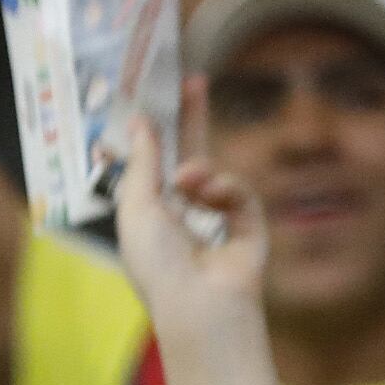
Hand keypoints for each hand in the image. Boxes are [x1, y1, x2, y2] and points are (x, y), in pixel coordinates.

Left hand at [111, 93, 267, 337]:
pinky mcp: (248, 227)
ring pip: (213, 173)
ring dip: (200, 172)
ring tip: (188, 182)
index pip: (153, 166)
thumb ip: (142, 163)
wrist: (200, 303)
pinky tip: (213, 197)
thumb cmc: (157, 265)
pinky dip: (226, 189)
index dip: (155, 136)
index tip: (156, 101)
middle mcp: (182, 217)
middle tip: (194, 82)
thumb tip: (140, 122)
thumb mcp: (137, 207)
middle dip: (190, 120)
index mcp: (149, 216)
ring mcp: (216, 221)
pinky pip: (239, 191)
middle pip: (189, 155)